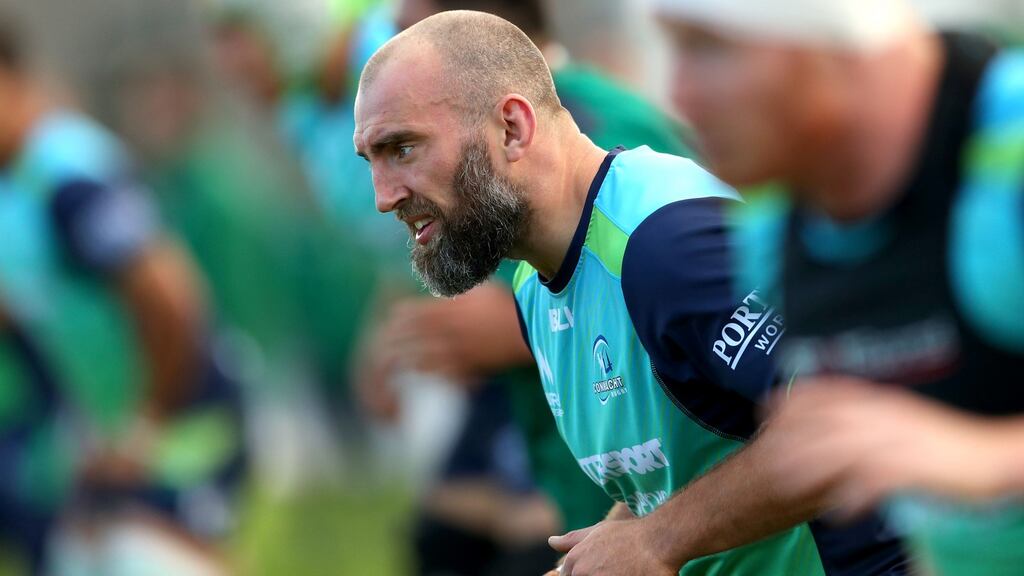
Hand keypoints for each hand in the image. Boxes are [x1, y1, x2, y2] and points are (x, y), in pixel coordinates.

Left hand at [353, 282, 531, 418]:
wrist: (527, 330)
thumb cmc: (502, 304)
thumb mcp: (476, 290)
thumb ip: (453, 296)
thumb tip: (436, 299)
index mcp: (446, 311)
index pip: (408, 315)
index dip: (397, 318)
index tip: (391, 320)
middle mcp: (446, 333)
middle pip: (408, 339)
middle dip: (393, 342)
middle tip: (384, 346)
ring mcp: (455, 353)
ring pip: (419, 361)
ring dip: (407, 361)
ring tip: (397, 362)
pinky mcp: (466, 369)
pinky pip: (440, 376)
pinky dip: (429, 374)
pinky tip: (423, 372)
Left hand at [549, 517, 676, 575]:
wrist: (656, 542)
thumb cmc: (628, 536)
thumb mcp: (597, 532)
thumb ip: (572, 539)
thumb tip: (551, 541)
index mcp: (575, 561)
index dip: (583, 575)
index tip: (602, 569)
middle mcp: (582, 573)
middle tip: (613, 569)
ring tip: (621, 571)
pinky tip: (627, 575)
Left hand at [766, 377, 1016, 518]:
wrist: (993, 454)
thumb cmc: (947, 443)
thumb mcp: (902, 417)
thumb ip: (871, 415)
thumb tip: (839, 418)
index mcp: (881, 402)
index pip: (828, 392)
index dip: (794, 399)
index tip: (765, 407)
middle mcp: (883, 417)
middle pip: (825, 422)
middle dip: (790, 435)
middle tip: (764, 450)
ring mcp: (896, 441)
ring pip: (840, 452)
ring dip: (810, 469)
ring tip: (785, 484)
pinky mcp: (912, 469)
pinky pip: (873, 484)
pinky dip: (853, 500)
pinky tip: (837, 514)